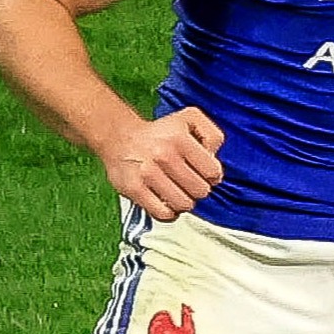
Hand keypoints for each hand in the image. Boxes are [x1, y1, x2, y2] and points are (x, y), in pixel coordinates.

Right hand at [99, 109, 226, 219]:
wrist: (119, 137)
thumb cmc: (161, 133)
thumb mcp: (191, 119)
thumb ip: (212, 136)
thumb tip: (214, 162)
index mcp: (180, 139)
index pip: (213, 172)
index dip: (212, 175)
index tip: (203, 172)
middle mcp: (163, 155)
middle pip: (200, 191)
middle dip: (198, 189)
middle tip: (188, 181)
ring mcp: (147, 173)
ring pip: (184, 204)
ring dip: (184, 201)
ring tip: (178, 191)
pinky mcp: (133, 188)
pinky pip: (163, 214)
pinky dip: (168, 213)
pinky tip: (166, 201)